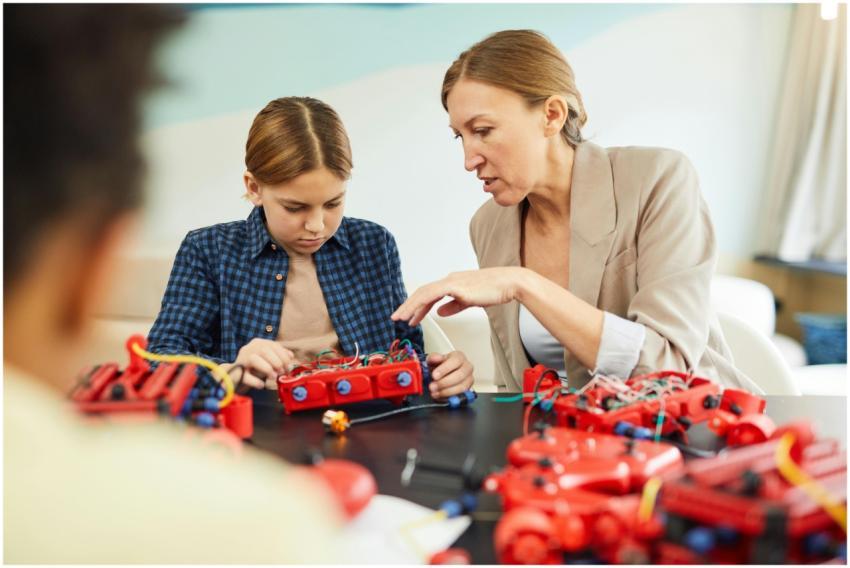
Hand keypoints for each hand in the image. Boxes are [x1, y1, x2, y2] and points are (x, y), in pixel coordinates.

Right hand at [227, 338, 296, 389]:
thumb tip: (291, 356)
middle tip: (281, 372)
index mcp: (258, 343)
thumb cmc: (255, 368)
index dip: (283, 356)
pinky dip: (255, 381)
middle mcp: (249, 349)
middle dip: (277, 362)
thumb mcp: (268, 360)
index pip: (273, 345)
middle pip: (264, 350)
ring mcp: (241, 360)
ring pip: (254, 359)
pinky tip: (261, 385)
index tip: (288, 367)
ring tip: (274, 377)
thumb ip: (280, 356)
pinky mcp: (236, 373)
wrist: (235, 376)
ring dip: (267, 368)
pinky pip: (245, 376)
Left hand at [391, 268, 526, 326]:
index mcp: (452, 283)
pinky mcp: (456, 286)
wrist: (508, 283)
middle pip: (422, 292)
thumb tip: (439, 312)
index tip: (410, 317)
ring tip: (401, 317)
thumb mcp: (470, 301)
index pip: (429, 294)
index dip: (417, 306)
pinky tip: (416, 313)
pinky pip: (432, 294)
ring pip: (423, 293)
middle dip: (408, 305)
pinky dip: (421, 303)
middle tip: (397, 317)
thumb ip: (454, 306)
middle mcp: (449, 280)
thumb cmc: (494, 291)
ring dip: (410, 305)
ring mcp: (452, 281)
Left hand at [427, 351, 473, 399]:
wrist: (442, 375)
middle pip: (461, 375)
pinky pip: (461, 395)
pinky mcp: (468, 390)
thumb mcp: (433, 360)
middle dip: (445, 382)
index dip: (445, 369)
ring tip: (435, 392)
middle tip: (432, 386)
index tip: (434, 376)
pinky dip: (450, 397)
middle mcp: (467, 367)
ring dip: (447, 391)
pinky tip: (440, 396)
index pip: (456, 361)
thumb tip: (436, 358)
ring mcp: (469, 379)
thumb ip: (433, 358)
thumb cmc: (440, 366)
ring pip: (462, 387)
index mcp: (459, 357)